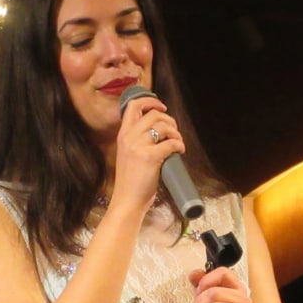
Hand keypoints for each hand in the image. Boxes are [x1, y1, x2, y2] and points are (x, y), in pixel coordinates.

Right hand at [113, 97, 183, 211]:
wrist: (127, 201)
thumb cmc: (131, 181)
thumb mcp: (128, 155)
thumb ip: (137, 141)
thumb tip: (159, 132)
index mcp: (122, 135)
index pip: (132, 106)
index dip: (150, 101)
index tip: (162, 108)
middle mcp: (129, 137)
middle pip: (153, 114)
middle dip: (170, 120)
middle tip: (174, 132)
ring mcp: (138, 146)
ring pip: (163, 126)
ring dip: (176, 133)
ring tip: (178, 143)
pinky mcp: (150, 157)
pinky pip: (171, 143)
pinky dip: (179, 145)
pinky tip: (180, 151)